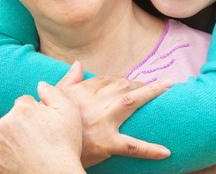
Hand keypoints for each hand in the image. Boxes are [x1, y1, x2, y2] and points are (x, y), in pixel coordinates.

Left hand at [0, 81, 85, 173]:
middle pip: (12, 116)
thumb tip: (40, 84)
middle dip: (21, 124)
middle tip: (36, 138)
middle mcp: (6, 121)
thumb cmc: (65, 146)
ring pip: (1, 131)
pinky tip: (11, 156)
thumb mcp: (69, 112)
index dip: (34, 113)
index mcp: (23, 108)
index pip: (24, 103)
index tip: (42, 125)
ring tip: (26, 149)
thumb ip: (53, 92)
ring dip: (9, 136)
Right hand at [56, 61, 172, 166]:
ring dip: (150, 92)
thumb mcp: (55, 100)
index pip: (104, 80)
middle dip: (138, 83)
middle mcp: (93, 103)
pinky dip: (149, 149)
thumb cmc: (50, 125)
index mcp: (80, 93)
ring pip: (130, 102)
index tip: (127, 82)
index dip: (118, 80)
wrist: (47, 151)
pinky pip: (132, 146)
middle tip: (153, 84)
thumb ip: (68, 81)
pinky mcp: (107, 144)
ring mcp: (102, 123)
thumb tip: (78, 64)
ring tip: (168, 87)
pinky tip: (165, 152)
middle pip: (120, 85)